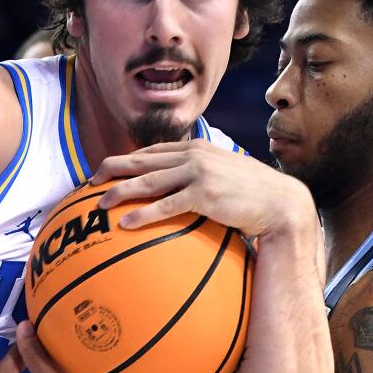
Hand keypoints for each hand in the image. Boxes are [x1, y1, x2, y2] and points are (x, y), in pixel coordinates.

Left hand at [91, 139, 315, 236]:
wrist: (281, 203)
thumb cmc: (253, 196)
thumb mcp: (224, 176)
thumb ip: (201, 176)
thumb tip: (181, 191)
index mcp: (197, 149)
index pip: (153, 151)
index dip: (127, 159)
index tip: (107, 170)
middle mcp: (194, 156)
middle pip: (142, 161)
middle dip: (113, 168)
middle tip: (91, 181)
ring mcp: (199, 173)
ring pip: (148, 181)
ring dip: (120, 191)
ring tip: (98, 203)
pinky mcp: (204, 195)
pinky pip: (165, 206)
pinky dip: (142, 214)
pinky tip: (124, 223)